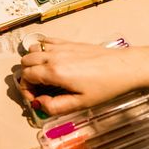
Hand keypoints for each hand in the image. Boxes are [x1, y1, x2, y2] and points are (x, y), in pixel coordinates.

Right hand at [19, 37, 138, 114]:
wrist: (123, 67)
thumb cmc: (104, 86)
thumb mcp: (80, 103)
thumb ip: (55, 106)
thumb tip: (39, 104)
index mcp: (54, 72)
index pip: (25, 76)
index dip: (26, 90)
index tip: (36, 98)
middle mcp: (53, 56)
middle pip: (25, 62)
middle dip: (27, 76)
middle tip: (39, 89)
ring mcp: (60, 47)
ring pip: (32, 50)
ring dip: (33, 62)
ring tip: (44, 74)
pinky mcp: (67, 42)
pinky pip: (45, 41)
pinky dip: (41, 50)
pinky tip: (51, 60)